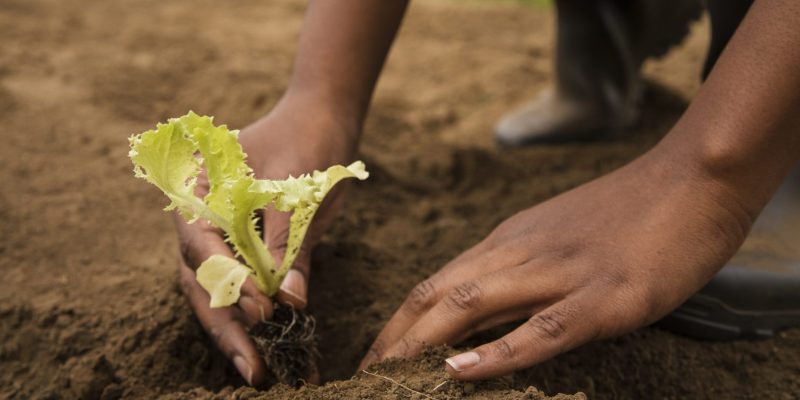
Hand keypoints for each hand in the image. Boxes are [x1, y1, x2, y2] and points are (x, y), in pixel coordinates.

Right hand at [175, 95, 358, 385]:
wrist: (324, 120)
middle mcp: (199, 218)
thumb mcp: (301, 190)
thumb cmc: (309, 142)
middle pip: (200, 279)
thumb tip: (289, 302)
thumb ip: (289, 245)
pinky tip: (275, 350)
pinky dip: (258, 320)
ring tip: (262, 371)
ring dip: (238, 333)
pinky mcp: (245, 253)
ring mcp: (220, 237)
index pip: (200, 242)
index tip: (261, 308)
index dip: (227, 280)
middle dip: (226, 326)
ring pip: (217, 293)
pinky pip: (244, 290)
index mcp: (197, 188)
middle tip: (254, 367)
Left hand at [361, 147, 753, 379]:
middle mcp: (522, 253)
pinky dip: (498, 351)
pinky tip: (461, 371)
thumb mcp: (558, 235)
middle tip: (361, 377)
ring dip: (423, 346)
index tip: (373, 355)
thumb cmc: (629, 212)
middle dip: (394, 340)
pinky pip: (543, 327)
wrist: (693, 179)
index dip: (398, 322)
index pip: (436, 283)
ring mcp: (562, 273)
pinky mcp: (607, 297)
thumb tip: (485, 304)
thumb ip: (520, 266)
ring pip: (474, 307)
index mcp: (510, 241)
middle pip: (438, 295)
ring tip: (386, 379)